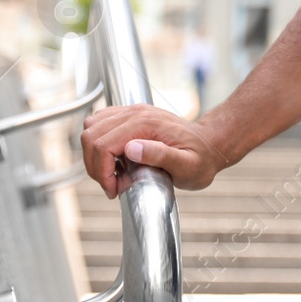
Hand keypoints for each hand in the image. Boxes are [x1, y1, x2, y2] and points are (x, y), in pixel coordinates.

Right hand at [80, 103, 230, 197]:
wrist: (209, 145)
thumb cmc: (200, 159)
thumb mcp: (187, 166)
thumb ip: (161, 156)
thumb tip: (131, 149)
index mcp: (146, 124)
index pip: (103, 145)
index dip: (102, 172)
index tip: (114, 190)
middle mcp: (135, 113)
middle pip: (91, 135)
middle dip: (95, 165)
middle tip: (112, 185)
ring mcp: (132, 112)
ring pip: (91, 128)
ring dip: (94, 155)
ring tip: (114, 174)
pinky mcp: (130, 116)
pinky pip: (100, 125)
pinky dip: (99, 145)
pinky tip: (116, 161)